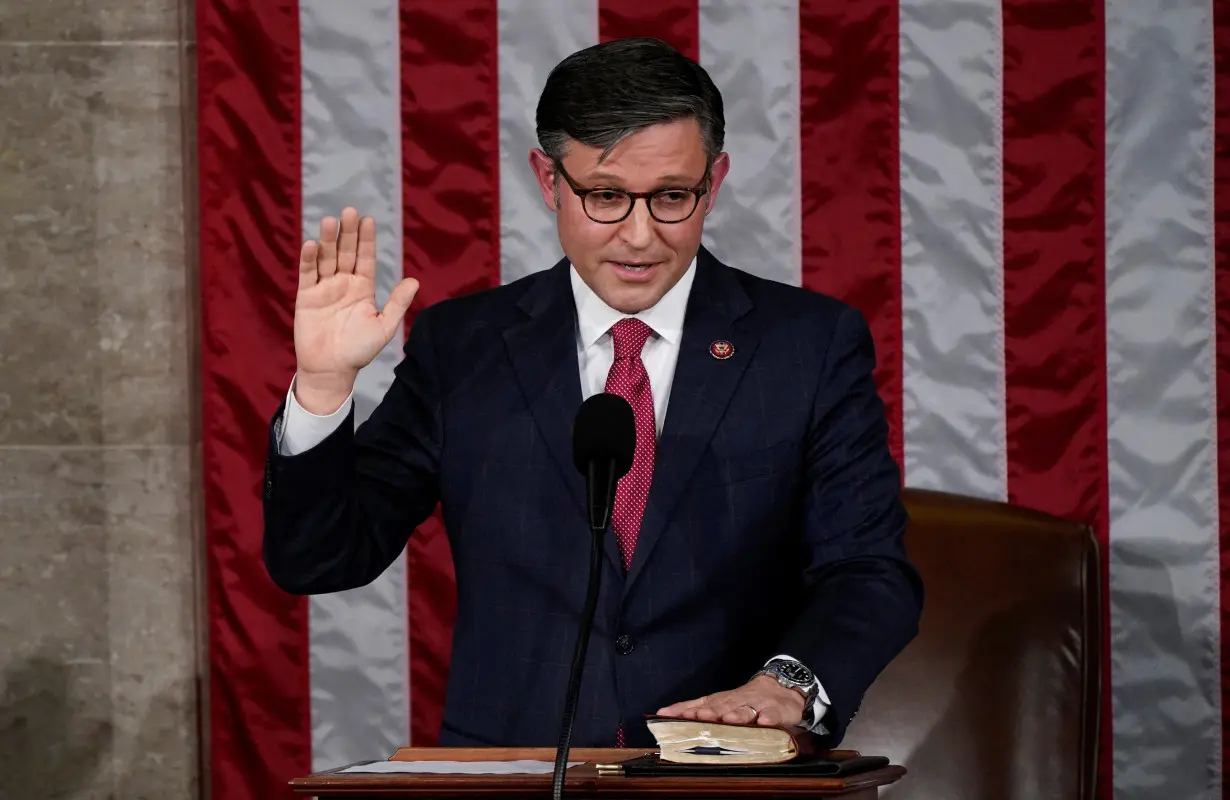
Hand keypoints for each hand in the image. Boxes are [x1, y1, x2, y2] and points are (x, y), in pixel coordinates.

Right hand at [294, 208, 419, 412]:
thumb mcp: (383, 326)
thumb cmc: (359, 350)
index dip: (366, 239)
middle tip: (349, 211)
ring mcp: (324, 287)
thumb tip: (415, 281)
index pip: (365, 258)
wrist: (332, 369)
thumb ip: (397, 304)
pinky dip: (309, 259)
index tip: (368, 220)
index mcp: (363, 287)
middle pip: (346, 252)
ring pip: (326, 258)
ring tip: (329, 221)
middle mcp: (343, 282)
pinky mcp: (306, 296)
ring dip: (327, 240)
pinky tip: (311, 244)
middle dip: (347, 232)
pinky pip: (308, 274)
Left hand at [656, 675, 806, 727]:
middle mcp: (736, 702)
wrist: (780, 688)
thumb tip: (661, 713)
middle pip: (723, 706)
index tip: (678, 716)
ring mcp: (757, 706)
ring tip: (729, 719)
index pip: (702, 705)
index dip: (690, 710)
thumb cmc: (743, 700)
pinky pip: (773, 715)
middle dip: (712, 712)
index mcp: (721, 702)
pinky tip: (764, 722)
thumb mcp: (716, 702)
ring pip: (746, 710)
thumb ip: (690, 708)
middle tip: (701, 717)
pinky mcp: (777, 711)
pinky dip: (769, 718)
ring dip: (737, 714)